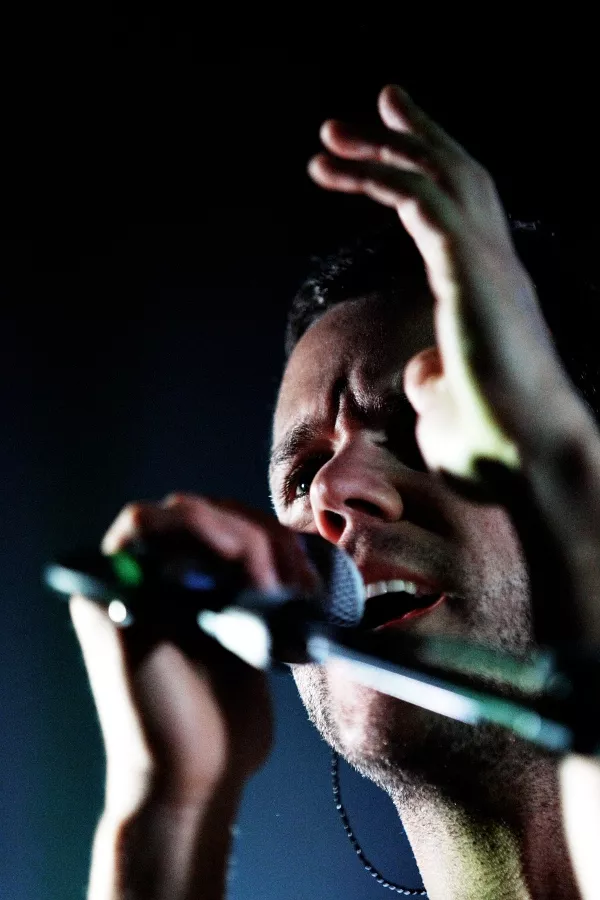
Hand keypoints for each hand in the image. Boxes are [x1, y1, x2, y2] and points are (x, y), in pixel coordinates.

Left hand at [71, 493, 318, 898]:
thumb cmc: (154, 720)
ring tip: (298, 590)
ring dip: (277, 551)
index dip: (196, 521)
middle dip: (248, 537)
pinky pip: (268, 565)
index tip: (237, 551)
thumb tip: (154, 522)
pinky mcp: (241, 605)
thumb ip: (142, 582)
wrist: (196, 777)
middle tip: (273, 584)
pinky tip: (307, 590)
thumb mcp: (134, 648)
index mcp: (123, 582)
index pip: (153, 521)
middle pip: (206, 519)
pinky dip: (290, 569)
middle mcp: (161, 577)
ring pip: (243, 536)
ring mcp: (205, 588)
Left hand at [308, 85, 590, 478]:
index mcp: (492, 290)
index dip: (421, 178)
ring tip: (332, 132)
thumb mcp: (452, 407)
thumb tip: (421, 373)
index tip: (378, 158)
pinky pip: (427, 205)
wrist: (531, 457)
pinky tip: (344, 168)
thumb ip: (436, 381)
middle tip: (370, 107)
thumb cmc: (496, 444)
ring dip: (386, 148)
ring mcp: (490, 265)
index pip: (460, 215)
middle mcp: (497, 265)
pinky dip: (386, 177)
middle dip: (413, 137)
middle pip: (459, 178)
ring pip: (441, 179)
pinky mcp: (474, 274)